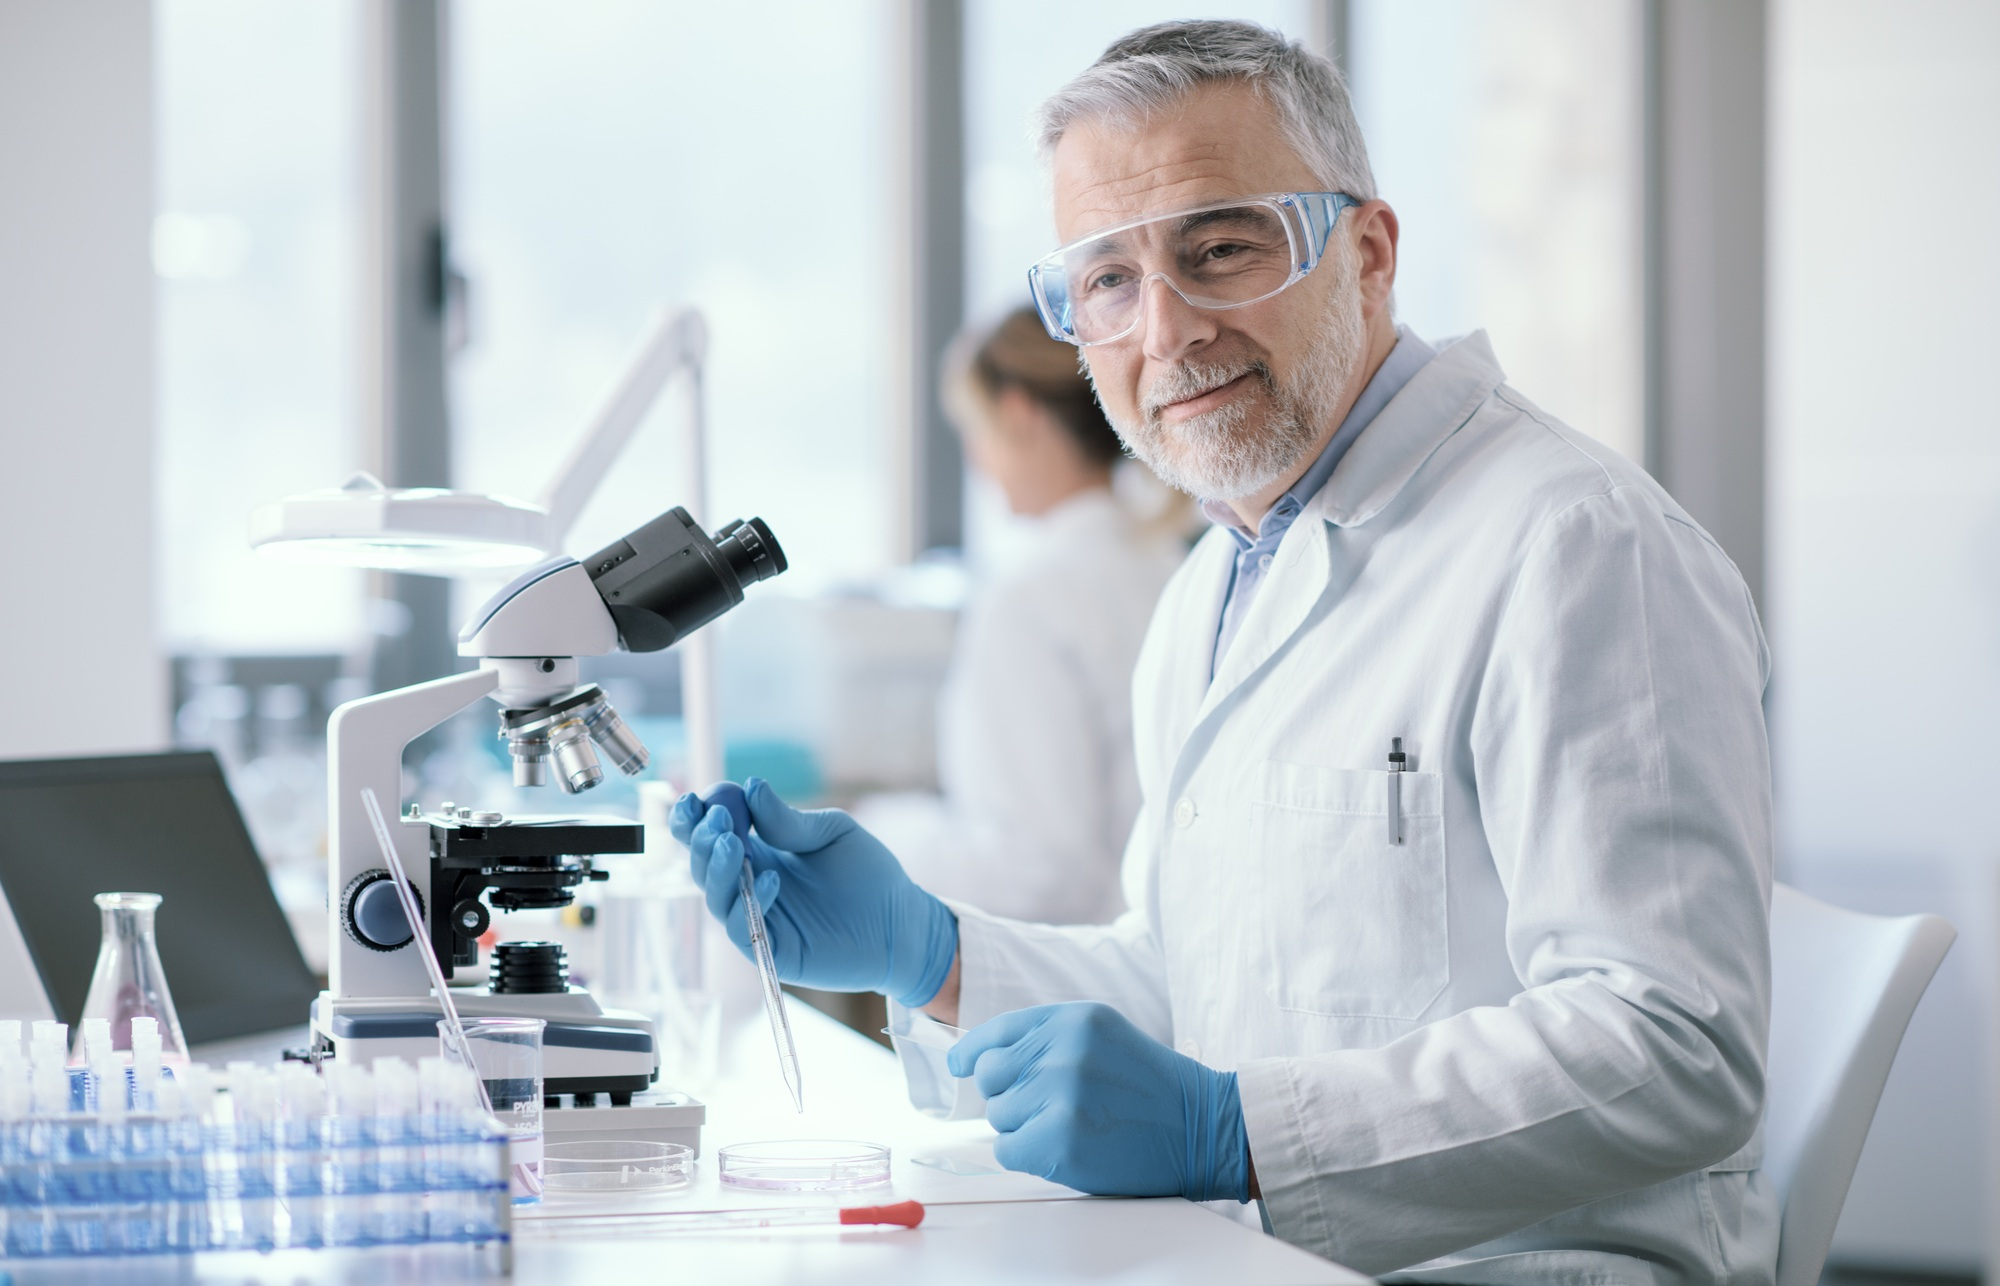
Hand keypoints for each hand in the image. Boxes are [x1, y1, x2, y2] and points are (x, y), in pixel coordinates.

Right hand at [669, 778, 956, 1007]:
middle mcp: (750, 886)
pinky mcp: (773, 950)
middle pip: (703, 864)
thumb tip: (751, 787)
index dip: (695, 819)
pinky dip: (751, 903)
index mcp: (759, 852)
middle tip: (716, 819)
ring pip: (716, 896)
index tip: (694, 799)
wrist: (903, 922)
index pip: (712, 835)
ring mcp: (759, 919)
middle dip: (701, 840)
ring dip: (718, 868)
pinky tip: (772, 879)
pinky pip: (745, 929)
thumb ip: (791, 820)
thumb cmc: (870, 874)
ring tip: (732, 842)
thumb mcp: (832, 833)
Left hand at [948, 1002, 1248, 1201]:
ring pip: (999, 1115)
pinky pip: (1007, 1150)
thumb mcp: (1103, 1035)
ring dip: (1023, 1126)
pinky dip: (1027, 1155)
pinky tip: (1063, 1149)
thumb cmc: (1150, 1086)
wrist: (1202, 1126)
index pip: (998, 1031)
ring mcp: (1062, 1096)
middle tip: (1045, 1107)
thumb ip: (1049, 1038)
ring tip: (1070, 1125)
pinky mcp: (1061, 1141)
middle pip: (991, 1076)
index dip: (972, 1051)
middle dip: (1008, 1095)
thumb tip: (981, 1058)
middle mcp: (1064, 1051)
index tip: (959, 1064)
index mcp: (1073, 1019)